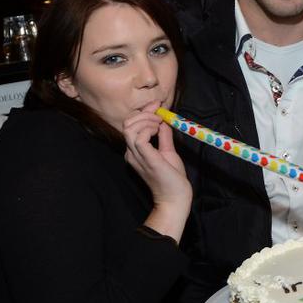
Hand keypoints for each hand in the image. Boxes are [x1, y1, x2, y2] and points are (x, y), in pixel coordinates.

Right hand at [124, 103, 191, 240]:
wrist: (175, 197)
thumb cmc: (172, 177)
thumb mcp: (167, 151)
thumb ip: (163, 136)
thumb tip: (163, 121)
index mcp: (135, 151)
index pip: (131, 125)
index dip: (143, 111)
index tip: (158, 106)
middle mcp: (131, 153)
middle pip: (127, 124)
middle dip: (144, 113)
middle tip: (159, 115)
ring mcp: (136, 156)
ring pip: (130, 128)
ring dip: (147, 120)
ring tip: (160, 124)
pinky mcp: (146, 159)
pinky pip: (139, 137)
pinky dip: (149, 129)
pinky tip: (158, 131)